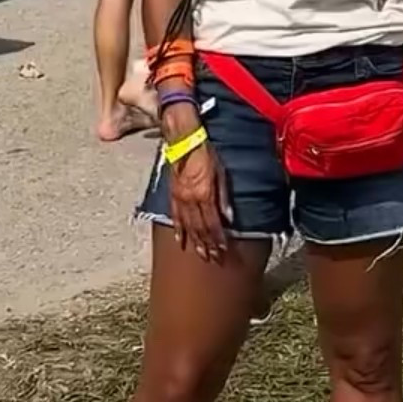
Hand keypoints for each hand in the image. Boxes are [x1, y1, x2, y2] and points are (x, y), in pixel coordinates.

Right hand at [167, 141, 231, 262]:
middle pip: (200, 229)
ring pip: (188, 226)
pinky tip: (180, 240)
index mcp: (205, 195)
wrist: (184, 141)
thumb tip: (229, 217)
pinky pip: (175, 217)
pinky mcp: (172, 195)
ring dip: (195, 242)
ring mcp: (180, 199)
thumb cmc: (206, 154)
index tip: (223, 250)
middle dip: (208, 246)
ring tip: (200, 255)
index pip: (213, 223)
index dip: (218, 238)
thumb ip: (223, 197)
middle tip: (213, 259)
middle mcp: (191, 200)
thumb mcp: (221, 173)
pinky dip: (178, 230)